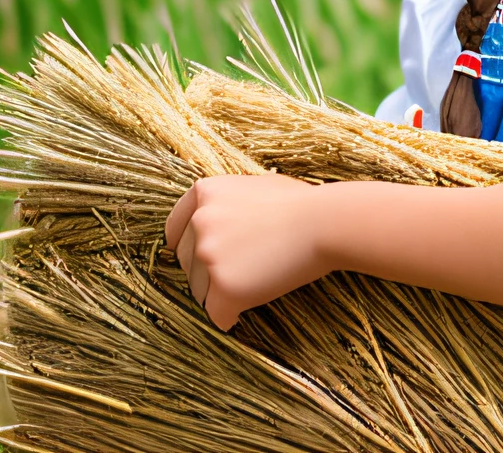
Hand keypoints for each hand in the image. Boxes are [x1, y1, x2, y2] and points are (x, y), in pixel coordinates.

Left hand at [163, 174, 330, 329]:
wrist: (327, 223)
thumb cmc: (304, 204)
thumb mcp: (258, 187)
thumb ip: (228, 202)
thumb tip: (216, 218)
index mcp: (205, 193)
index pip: (175, 230)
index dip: (189, 247)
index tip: (205, 258)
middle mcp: (199, 222)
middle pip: (187, 263)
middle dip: (209, 273)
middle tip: (245, 272)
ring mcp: (209, 254)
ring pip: (199, 291)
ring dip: (221, 293)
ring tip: (254, 285)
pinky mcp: (224, 286)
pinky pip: (217, 314)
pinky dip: (230, 315)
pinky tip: (244, 311)